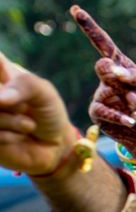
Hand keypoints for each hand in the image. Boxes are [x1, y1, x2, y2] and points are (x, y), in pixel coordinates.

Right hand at [0, 54, 76, 176]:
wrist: (54, 144)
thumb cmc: (48, 112)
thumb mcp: (44, 92)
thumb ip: (25, 85)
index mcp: (1, 72)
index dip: (0, 67)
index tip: (3, 73)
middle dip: (10, 102)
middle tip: (24, 108)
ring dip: (13, 121)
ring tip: (28, 124)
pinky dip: (9, 136)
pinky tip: (18, 136)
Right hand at [72, 5, 135, 157]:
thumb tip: (113, 71)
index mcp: (122, 66)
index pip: (103, 43)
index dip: (89, 27)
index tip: (75, 9)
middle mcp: (109, 78)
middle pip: (103, 67)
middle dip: (117, 76)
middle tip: (132, 90)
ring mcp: (101, 95)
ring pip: (108, 91)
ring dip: (128, 100)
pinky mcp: (98, 113)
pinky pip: (103, 111)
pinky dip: (120, 116)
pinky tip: (132, 121)